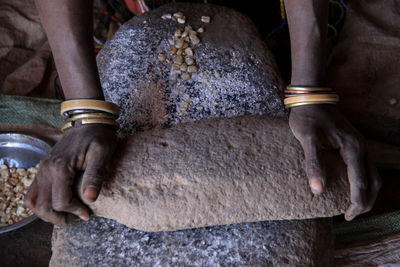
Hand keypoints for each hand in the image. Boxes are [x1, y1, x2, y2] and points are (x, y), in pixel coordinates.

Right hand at [24, 124, 116, 225]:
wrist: (89, 122)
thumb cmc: (98, 137)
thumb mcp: (102, 153)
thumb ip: (95, 175)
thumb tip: (90, 199)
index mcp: (60, 167)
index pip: (60, 202)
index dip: (75, 212)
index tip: (89, 213)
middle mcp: (46, 170)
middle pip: (43, 207)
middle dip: (60, 219)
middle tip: (78, 218)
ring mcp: (42, 170)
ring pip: (34, 202)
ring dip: (48, 214)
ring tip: (68, 214)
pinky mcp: (43, 169)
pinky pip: (33, 193)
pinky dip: (41, 204)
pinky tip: (58, 204)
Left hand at [289, 105, 380, 220]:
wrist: (311, 98)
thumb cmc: (307, 118)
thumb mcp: (307, 139)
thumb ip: (313, 163)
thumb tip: (318, 190)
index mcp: (352, 149)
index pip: (361, 183)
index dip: (356, 202)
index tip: (347, 216)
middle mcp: (361, 148)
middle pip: (373, 181)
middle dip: (365, 201)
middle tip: (350, 215)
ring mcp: (360, 145)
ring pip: (373, 174)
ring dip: (367, 192)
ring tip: (354, 206)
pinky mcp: (354, 144)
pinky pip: (366, 167)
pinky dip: (364, 182)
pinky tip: (352, 187)